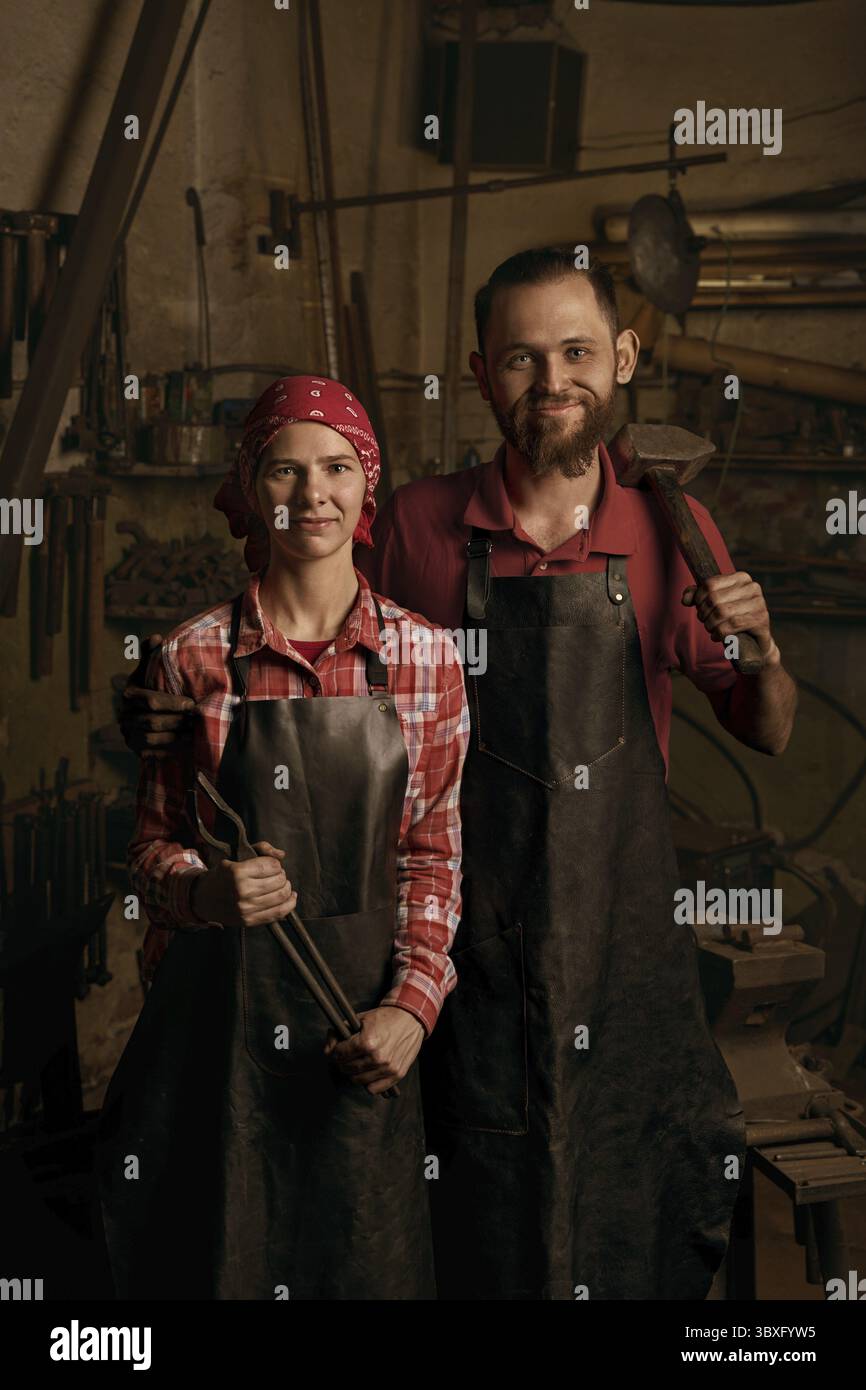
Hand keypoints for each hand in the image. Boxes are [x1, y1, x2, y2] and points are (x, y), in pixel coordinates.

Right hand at [120, 634, 195, 757]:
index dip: (172, 703)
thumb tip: (155, 637)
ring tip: (196, 732)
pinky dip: (173, 749)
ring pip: (153, 739)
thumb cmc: (156, 686)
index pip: (150, 701)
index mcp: (129, 693)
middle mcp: (125, 716)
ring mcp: (129, 735)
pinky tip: (189, 745)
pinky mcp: (138, 751)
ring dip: (177, 736)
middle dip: (178, 720)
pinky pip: (154, 753)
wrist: (152, 714)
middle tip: (198, 719)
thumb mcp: (152, 669)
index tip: (192, 703)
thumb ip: (153, 654)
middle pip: (153, 722)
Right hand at [190, 841, 297, 927]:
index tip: (271, 865)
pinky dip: (290, 904)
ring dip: (286, 888)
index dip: (275, 864)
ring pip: (281, 895)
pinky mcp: (250, 921)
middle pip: (279, 880)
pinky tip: (291, 897)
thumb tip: (281, 855)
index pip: (272, 865)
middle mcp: (242, 891)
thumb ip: (261, 849)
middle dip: (281, 875)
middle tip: (276, 875)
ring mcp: (246, 908)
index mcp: (237, 872)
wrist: (203, 899)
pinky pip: (279, 913)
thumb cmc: (223, 876)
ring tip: (282, 884)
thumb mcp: (236, 857)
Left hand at [324, 1006, 424, 1094]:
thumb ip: (339, 1033)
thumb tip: (327, 1051)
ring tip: (356, 1062)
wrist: (410, 1018)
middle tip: (345, 1056)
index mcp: (366, 1042)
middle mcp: (377, 1058)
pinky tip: (368, 1071)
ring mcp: (388, 1068)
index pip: (339, 1055)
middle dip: (342, 1062)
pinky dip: (368, 1083)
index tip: (337, 1049)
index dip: (334, 1051)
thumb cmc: (384, 1018)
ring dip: (353, 1073)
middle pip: (346, 1069)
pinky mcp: (397, 1075)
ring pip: (357, 1081)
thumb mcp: (359, 1019)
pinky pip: (374, 1089)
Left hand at [682, 572, 778, 663]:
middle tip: (705, 621)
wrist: (756, 640)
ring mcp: (759, 603)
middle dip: (704, 613)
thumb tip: (685, 599)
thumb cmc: (733, 618)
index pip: (709, 584)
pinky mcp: (760, 620)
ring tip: (711, 629)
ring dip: (710, 624)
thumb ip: (698, 596)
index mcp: (741, 578)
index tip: (699, 608)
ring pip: (722, 612)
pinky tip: (717, 636)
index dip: (698, 598)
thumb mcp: (716, 604)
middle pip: (714, 599)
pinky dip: (719, 633)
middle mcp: (752, 587)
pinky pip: (732, 625)